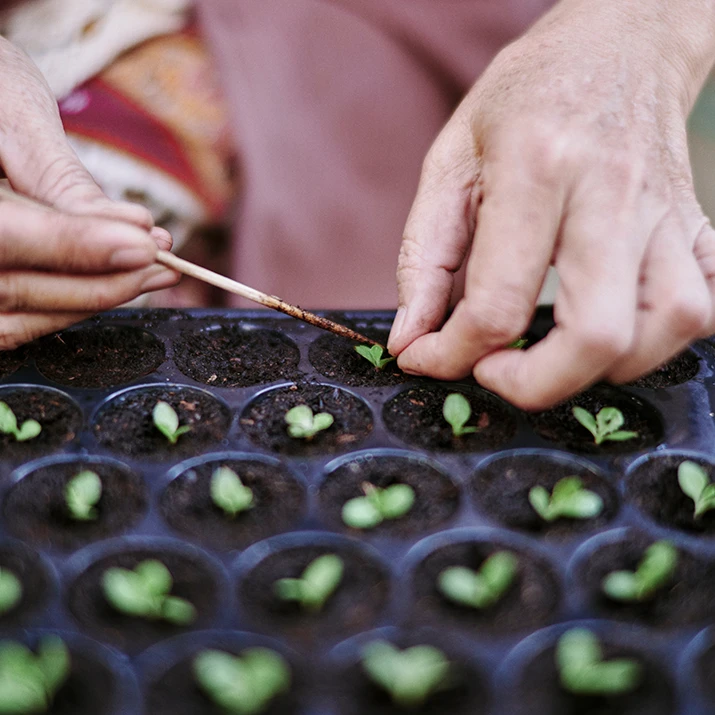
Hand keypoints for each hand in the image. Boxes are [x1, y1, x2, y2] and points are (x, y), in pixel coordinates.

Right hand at [0, 37, 178, 348]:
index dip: (76, 245)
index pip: (3, 234)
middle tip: (162, 260)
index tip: (143, 245)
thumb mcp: (14, 114)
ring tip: (154, 272)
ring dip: (94, 299)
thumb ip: (62, 180)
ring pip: (19, 315)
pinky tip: (119, 281)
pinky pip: (20, 317)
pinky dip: (73, 303)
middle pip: (14, 288)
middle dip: (100, 281)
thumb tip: (133, 233)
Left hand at [388, 0, 714, 409]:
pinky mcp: (695, 224)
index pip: (498, 302)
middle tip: (493, 370)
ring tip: (553, 351)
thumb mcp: (449, 162)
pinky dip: (665, 337)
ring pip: (668, 328)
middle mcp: (610, 195)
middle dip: (533, 384)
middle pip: (595, 336)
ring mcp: (665, 212)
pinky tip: (620, 326)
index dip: (452, 354)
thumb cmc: (523, 100)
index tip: (427, 358)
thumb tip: (411, 340)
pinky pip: (708, 302)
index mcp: (536, 170)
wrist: (618, 40)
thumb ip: (424, 259)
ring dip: (601, 367)